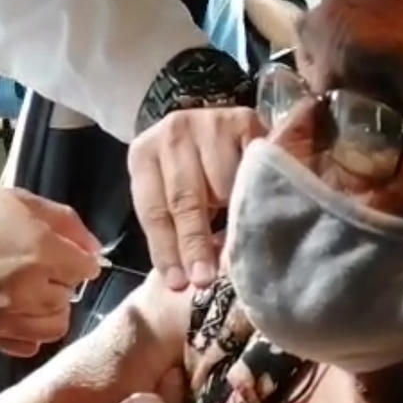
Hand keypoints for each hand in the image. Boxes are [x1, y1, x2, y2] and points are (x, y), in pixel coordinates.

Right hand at [0, 184, 101, 356]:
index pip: (87, 268)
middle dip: (60, 282)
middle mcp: (29, 290)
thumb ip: (63, 223)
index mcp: (40, 252)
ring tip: (26, 290)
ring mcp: (7, 317)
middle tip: (36, 265)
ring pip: (54, 326)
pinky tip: (13, 310)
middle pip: (71, 298)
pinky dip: (27, 330)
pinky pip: (27, 345)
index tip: (59, 249)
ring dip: (47, 309)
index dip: (76, 256)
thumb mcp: (16, 200)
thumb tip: (93, 249)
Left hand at [128, 107, 263, 290]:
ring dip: (232, 214)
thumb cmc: (179, 173)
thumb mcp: (165, 195)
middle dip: (195, 244)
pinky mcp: (245, 119)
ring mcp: (210, 122)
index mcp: (143, 155)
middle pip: (185, 199)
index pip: (154, 211)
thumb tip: (189, 278)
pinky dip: (256, 191)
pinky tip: (259, 207)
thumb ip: (173, 228)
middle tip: (205, 279)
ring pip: (223, 184)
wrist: (202, 126)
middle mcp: (173, 132)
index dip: (166, 249)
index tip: (178, 282)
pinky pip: (252, 168)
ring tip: (239, 234)